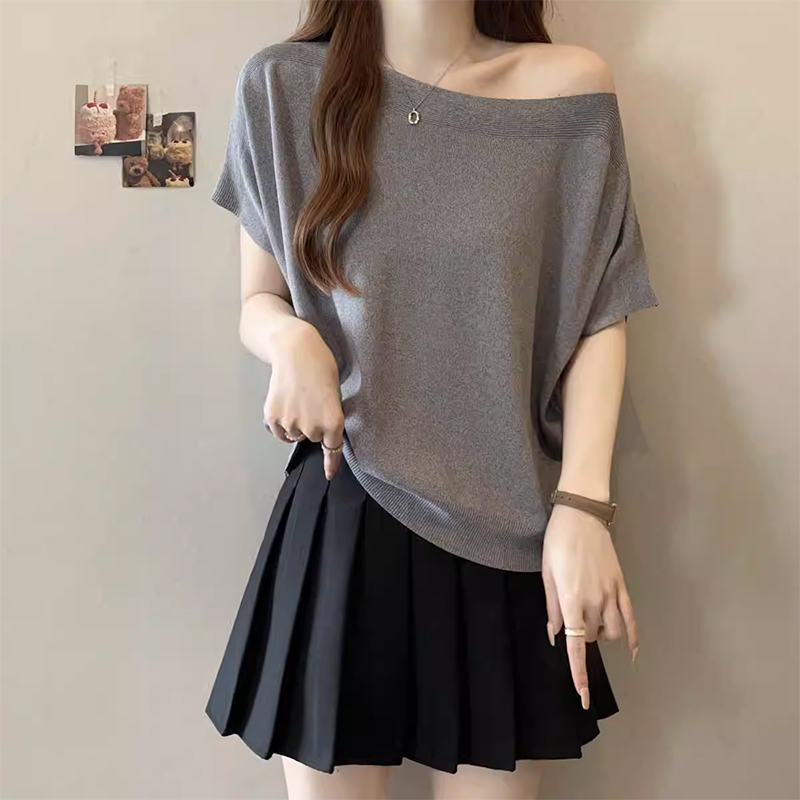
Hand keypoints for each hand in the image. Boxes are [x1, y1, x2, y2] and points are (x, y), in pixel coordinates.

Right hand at [263, 319, 344, 480]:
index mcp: (334, 420)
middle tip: (311, 400)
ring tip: (296, 398)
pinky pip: (279, 431)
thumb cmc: (319, 365)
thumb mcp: (335, 392)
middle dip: (313, 424)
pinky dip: (281, 423)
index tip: (329, 475)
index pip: (332, 448)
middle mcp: (313, 427)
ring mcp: (291, 423)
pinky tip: (284, 404)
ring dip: (296, 423)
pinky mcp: (273, 417)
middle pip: (313, 438)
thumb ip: (331, 416)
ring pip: (295, 435)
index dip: (331, 462)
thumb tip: (325, 435)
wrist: (294, 349)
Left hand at [541, 503, 637, 709]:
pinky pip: (631, 618)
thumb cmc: (557, 543)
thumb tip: (554, 636)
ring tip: (590, 620)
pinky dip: (633, 636)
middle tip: (571, 618)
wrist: (581, 516)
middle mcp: (595, 602)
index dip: (578, 673)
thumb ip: (551, 608)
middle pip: (592, 637)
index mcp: (571, 600)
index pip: (575, 647)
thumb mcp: (546, 574)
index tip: (581, 696)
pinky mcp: (622, 585)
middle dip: (581, 637)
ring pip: (613, 632)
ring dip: (601, 635)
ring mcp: (612, 594)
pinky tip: (632, 650)